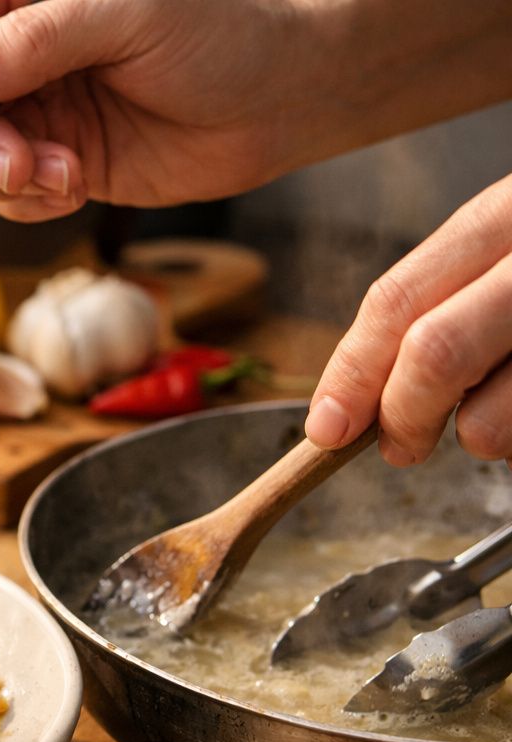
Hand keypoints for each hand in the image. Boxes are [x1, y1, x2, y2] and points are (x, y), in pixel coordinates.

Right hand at [0, 0, 306, 221]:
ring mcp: (39, 106)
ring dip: (7, 179)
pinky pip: (9, 191)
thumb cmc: (223, 32)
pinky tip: (72, 189)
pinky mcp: (57, 158)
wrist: (285, 99)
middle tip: (19, 166)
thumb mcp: (127, 17)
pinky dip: (28, 200)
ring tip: (64, 178)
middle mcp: (25, 50)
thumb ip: (34, 42)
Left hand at [306, 173, 511, 467]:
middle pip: (433, 355)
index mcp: (507, 213)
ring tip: (501, 414)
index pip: (397, 299)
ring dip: (483, 438)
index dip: (349, 372)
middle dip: (402, 417)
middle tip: (401, 447)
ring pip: (492, 421)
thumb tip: (356, 397)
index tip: (327, 427)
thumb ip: (444, 303)